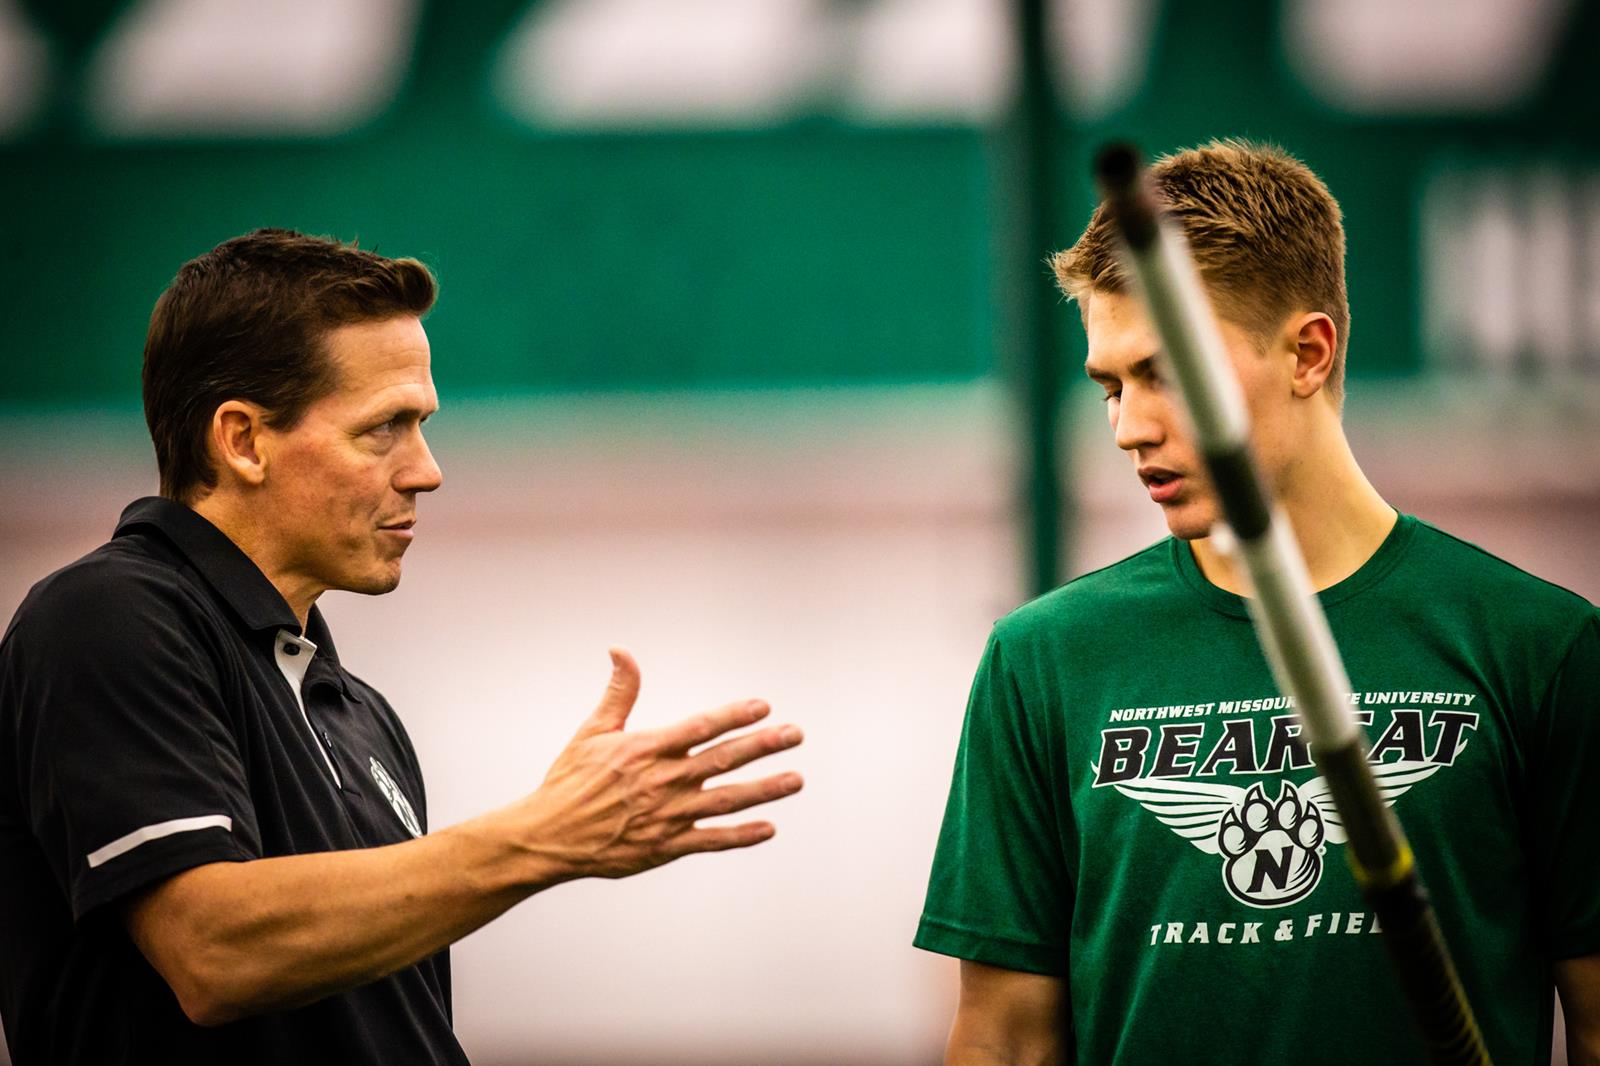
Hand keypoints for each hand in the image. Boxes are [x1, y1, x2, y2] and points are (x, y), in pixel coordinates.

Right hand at [515, 647, 803, 880]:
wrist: (548, 836)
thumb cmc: (570, 781)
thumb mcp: (593, 731)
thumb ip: (620, 692)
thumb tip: (622, 650)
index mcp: (647, 750)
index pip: (700, 727)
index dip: (734, 715)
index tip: (764, 707)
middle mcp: (663, 781)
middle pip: (723, 759)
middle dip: (763, 745)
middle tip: (795, 734)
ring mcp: (668, 815)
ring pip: (726, 800)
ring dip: (764, 789)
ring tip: (795, 779)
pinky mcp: (666, 846)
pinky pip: (711, 840)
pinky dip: (741, 836)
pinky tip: (768, 827)